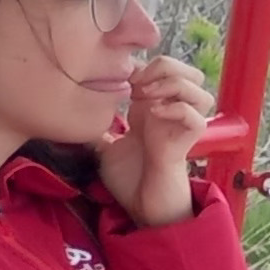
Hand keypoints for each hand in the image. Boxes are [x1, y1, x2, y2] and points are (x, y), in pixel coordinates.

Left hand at [98, 55, 215, 228]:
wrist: (141, 205)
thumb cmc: (128, 178)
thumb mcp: (103, 146)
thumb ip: (94, 129)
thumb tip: (70, 118)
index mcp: (151, 107)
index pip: (161, 68)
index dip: (142, 64)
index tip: (117, 77)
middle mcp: (170, 111)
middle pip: (187, 70)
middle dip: (162, 67)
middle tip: (136, 84)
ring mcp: (181, 125)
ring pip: (199, 87)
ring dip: (172, 84)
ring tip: (145, 96)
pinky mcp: (188, 141)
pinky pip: (196, 116)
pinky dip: (176, 109)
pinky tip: (153, 114)